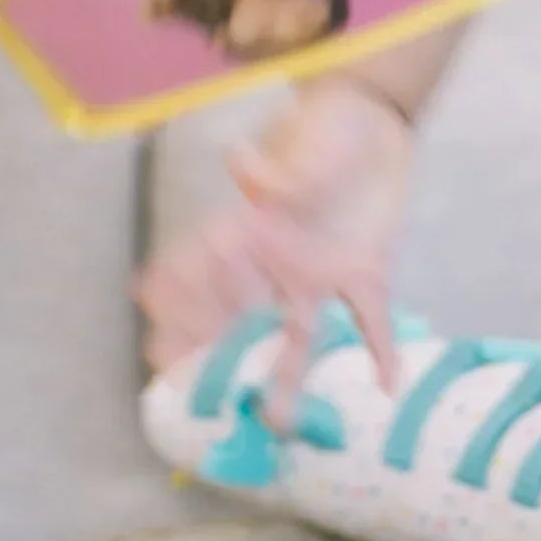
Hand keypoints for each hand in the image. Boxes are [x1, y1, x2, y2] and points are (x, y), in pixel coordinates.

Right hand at [132, 77, 416, 425]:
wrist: (376, 117)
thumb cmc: (329, 120)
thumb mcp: (305, 136)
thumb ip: (280, 164)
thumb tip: (241, 165)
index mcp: (256, 223)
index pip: (208, 266)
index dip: (178, 297)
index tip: (152, 331)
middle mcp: (280, 257)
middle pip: (239, 313)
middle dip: (210, 350)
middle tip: (182, 388)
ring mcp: (320, 269)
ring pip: (298, 332)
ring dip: (287, 376)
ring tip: (277, 423)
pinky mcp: (366, 270)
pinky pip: (371, 318)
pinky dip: (381, 349)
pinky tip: (387, 386)